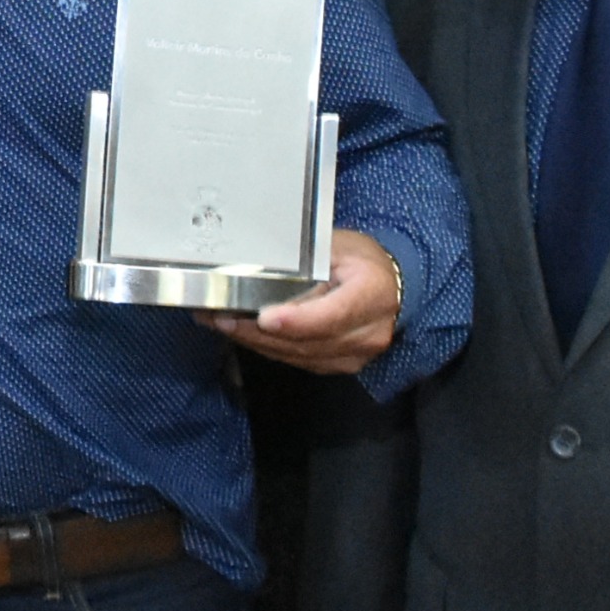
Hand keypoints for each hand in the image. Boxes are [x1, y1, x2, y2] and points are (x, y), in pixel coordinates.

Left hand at [204, 229, 402, 376]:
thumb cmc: (362, 261)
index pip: (333, 314)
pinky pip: (298, 361)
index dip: (297, 320)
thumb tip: (261, 263)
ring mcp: (356, 355)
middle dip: (258, 331)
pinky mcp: (340, 365)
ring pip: (298, 355)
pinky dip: (268, 348)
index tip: (264, 318)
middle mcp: (369, 332)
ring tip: (220, 323)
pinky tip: (243, 334)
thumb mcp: (337, 245)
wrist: (390, 287)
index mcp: (373, 294)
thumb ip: (306, 258)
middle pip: (308, 340)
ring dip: (256, 341)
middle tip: (219, 316)